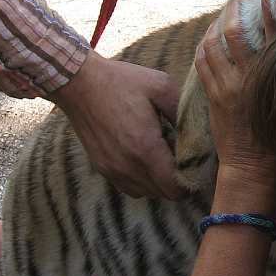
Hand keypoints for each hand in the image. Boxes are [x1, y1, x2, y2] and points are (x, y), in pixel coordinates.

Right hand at [50, 51, 183, 198]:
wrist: (79, 83)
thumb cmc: (122, 82)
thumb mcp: (161, 86)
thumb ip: (182, 111)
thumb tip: (197, 131)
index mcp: (145, 147)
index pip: (174, 188)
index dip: (189, 181)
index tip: (195, 165)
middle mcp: (128, 165)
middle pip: (162, 194)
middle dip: (177, 181)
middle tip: (182, 158)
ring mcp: (112, 169)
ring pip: (146, 193)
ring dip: (159, 181)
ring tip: (163, 157)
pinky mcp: (101, 167)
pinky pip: (128, 186)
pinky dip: (141, 180)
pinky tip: (144, 157)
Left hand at [195, 0, 275, 186]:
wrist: (252, 169)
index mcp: (271, 78)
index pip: (271, 34)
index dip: (268, 10)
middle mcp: (246, 78)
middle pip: (235, 33)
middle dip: (234, 11)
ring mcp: (226, 86)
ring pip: (214, 45)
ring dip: (215, 26)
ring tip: (221, 15)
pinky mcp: (213, 96)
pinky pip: (203, 63)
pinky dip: (204, 46)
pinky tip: (208, 39)